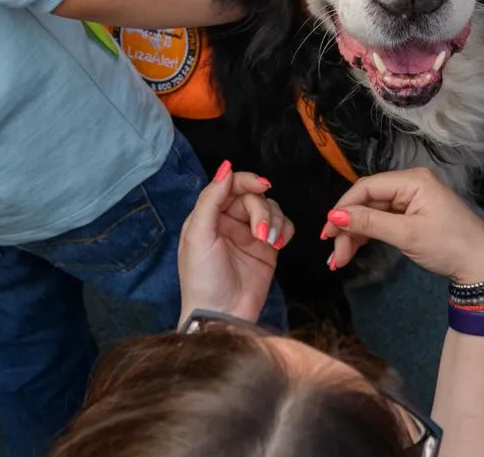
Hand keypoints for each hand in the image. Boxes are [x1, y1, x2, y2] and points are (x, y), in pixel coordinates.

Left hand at [177, 160, 293, 324]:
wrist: (222, 315)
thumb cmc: (203, 279)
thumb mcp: (198, 236)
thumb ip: (211, 199)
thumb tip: (225, 168)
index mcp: (208, 216)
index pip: (231, 185)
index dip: (247, 181)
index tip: (262, 186)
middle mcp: (229, 222)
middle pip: (254, 197)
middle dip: (262, 211)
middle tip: (261, 234)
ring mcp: (250, 236)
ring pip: (271, 209)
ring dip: (274, 221)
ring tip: (269, 243)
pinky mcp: (268, 250)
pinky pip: (283, 227)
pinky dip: (285, 230)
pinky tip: (279, 244)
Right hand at [321, 167, 483, 283]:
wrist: (481, 265)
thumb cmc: (450, 246)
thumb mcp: (407, 235)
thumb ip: (370, 223)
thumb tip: (335, 216)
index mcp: (413, 180)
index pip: (367, 187)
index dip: (343, 208)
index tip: (328, 231)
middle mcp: (410, 184)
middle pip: (367, 201)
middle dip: (347, 227)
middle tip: (334, 254)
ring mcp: (411, 200)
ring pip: (372, 213)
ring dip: (354, 235)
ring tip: (340, 259)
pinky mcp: (412, 215)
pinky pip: (383, 221)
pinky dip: (368, 236)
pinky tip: (353, 251)